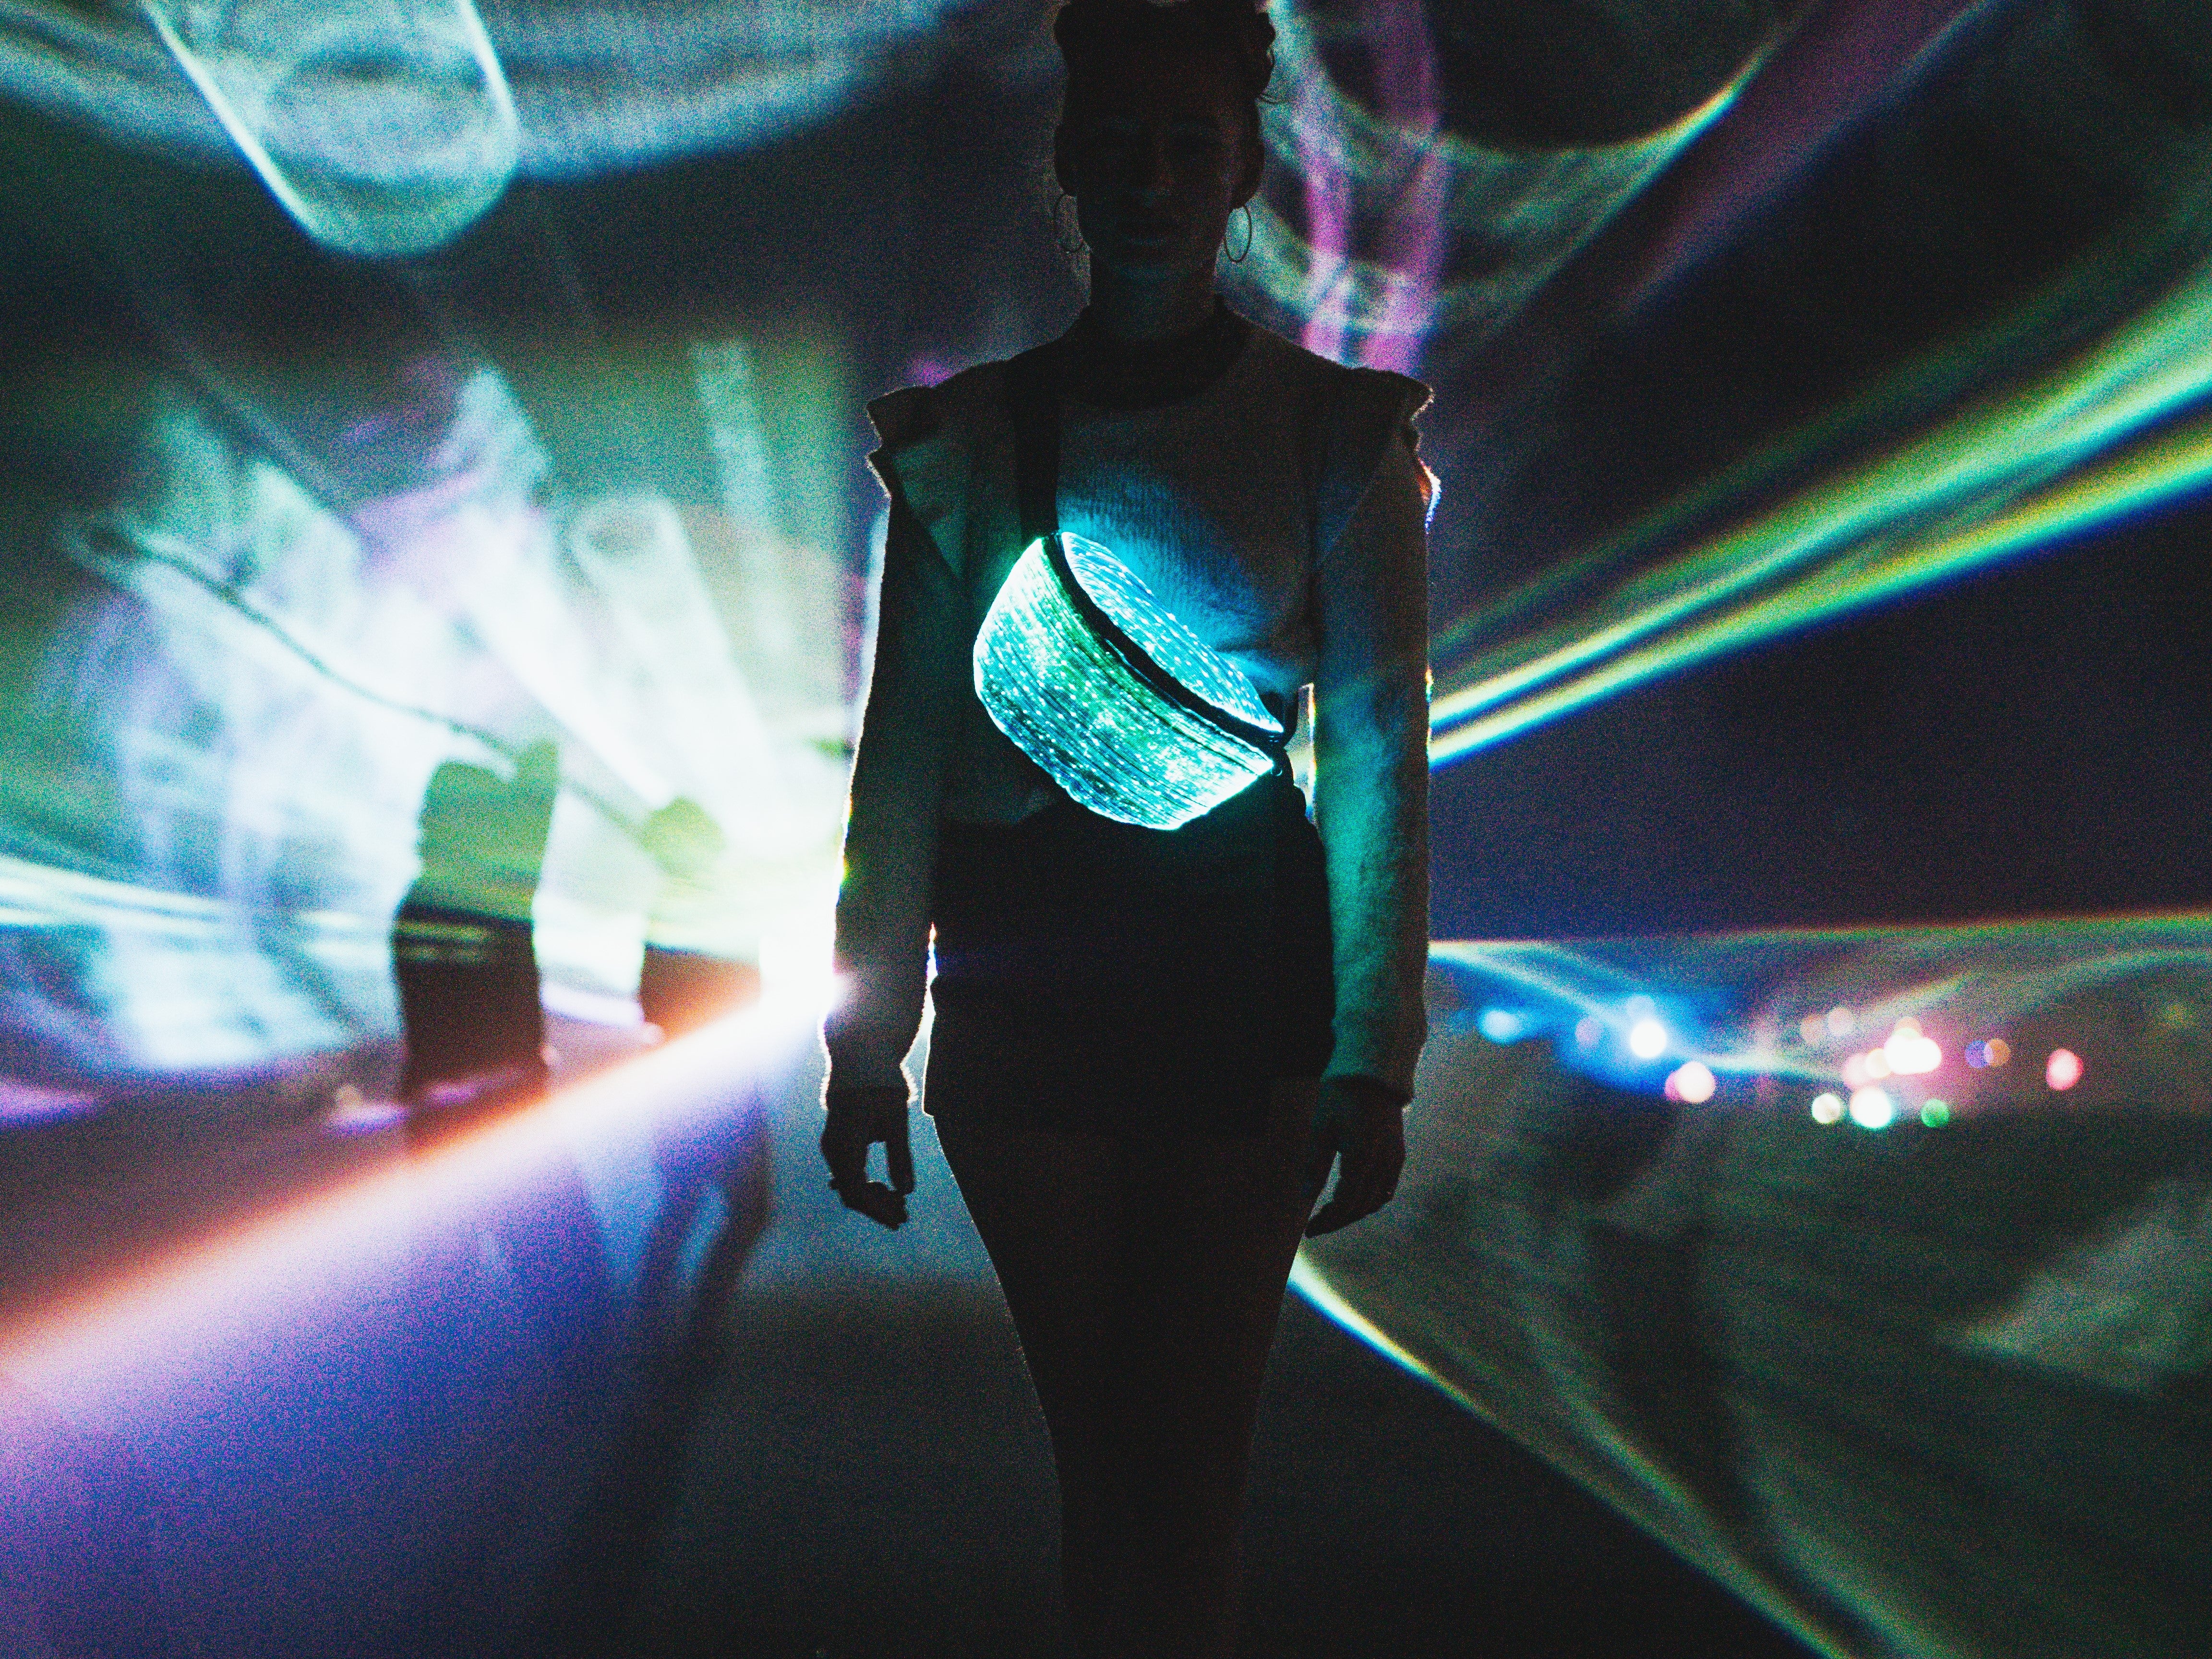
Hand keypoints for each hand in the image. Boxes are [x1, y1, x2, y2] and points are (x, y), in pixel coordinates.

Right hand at [820, 1085, 915, 1229]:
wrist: (859, 1058)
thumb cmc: (881, 1085)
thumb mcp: (896, 1119)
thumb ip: (900, 1156)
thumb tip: (907, 1191)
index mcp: (846, 1143)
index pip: (856, 1188)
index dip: (876, 1209)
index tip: (898, 1220)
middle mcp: (832, 1148)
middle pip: (850, 1191)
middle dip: (876, 1207)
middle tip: (904, 1216)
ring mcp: (831, 1147)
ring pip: (848, 1184)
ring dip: (872, 1197)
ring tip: (899, 1204)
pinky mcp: (836, 1144)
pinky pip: (847, 1173)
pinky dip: (864, 1184)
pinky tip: (885, 1189)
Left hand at [1305, 1075, 1405, 1236]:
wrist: (1372, 1075)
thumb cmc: (1340, 1097)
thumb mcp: (1321, 1128)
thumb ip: (1314, 1164)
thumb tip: (1305, 1196)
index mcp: (1361, 1157)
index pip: (1345, 1203)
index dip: (1327, 1220)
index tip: (1309, 1229)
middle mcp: (1383, 1163)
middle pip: (1361, 1207)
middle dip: (1338, 1221)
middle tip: (1316, 1226)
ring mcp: (1394, 1160)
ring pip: (1376, 1202)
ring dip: (1354, 1213)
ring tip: (1331, 1214)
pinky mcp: (1398, 1155)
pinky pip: (1387, 1189)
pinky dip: (1370, 1201)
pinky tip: (1353, 1200)